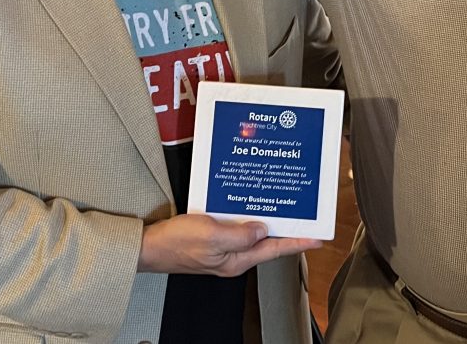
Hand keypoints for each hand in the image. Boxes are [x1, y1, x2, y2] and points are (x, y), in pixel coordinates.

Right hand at [137, 213, 319, 276]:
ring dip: (267, 221)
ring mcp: (224, 248)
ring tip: (285, 209)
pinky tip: (250, 206)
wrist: (150, 246)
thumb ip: (240, 234)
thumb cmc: (176, 243)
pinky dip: (247, 217)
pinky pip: (237, 228)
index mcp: (236, 260)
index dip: (297, 243)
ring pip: (252, 233)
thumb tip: (262, 229)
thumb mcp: (212, 236)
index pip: (274, 250)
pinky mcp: (214, 239)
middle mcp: (234, 256)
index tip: (317, 238)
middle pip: (267, 242)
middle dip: (286, 230)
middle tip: (305, 217)